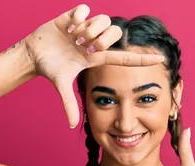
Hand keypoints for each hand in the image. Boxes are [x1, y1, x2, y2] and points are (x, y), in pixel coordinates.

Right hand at [24, 4, 165, 127]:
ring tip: (74, 36)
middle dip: (101, 39)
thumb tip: (73, 126)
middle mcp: (95, 41)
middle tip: (84, 46)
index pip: (124, 58)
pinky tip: (68, 26)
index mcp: (96, 57)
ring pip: (102, 20)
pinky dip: (77, 17)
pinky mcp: (75, 16)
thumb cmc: (50, 69)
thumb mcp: (61, 85)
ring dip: (88, 28)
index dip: (142, 59)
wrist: (34, 53)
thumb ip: (69, 104)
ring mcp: (86, 28)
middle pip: (114, 33)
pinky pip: (85, 9)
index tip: (160, 59)